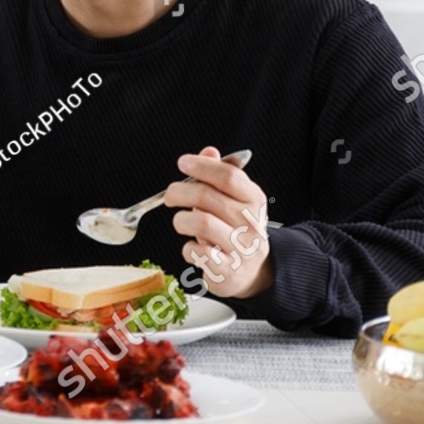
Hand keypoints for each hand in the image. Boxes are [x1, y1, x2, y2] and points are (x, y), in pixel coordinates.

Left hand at [165, 146, 273, 298]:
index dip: (202, 166)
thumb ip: (219, 176)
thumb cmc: (236, 230)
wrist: (253, 271)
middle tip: (170, 196)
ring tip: (181, 222)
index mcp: (254, 200)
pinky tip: (192, 247)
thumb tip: (209, 151)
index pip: (228, 176)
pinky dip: (188, 248)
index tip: (183, 163)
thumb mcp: (234, 201)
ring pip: (201, 223)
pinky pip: (198, 253)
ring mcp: (241, 248)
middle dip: (180, 192)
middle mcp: (251, 223)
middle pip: (207, 196)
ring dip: (181, 220)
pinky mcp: (227, 271)